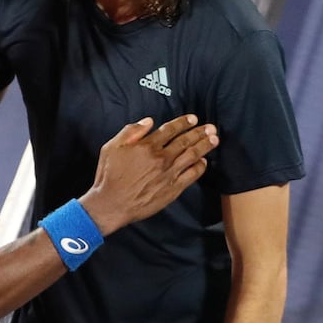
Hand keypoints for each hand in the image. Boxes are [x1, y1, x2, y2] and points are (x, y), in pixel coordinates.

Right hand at [81, 115, 217, 234]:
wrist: (112, 204)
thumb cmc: (109, 176)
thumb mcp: (111, 147)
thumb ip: (130, 131)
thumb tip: (149, 121)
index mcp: (147, 145)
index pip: (170, 129)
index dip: (183, 122)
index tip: (193, 119)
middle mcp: (161, 157)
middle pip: (185, 141)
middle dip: (200, 132)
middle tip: (211, 127)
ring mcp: (169, 173)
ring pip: (192, 155)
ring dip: (205, 146)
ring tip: (214, 139)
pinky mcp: (173, 188)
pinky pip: (191, 175)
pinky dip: (200, 167)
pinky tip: (204, 162)